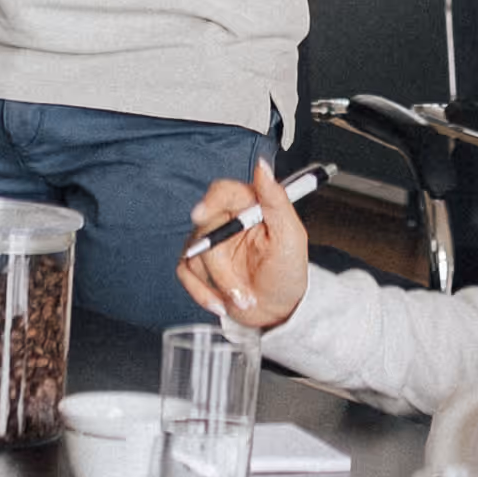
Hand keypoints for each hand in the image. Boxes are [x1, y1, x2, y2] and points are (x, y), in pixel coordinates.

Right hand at [179, 147, 311, 330]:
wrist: (276, 310)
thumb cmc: (286, 273)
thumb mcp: (291, 238)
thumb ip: (277, 200)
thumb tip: (263, 166)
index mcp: (248, 206)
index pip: (222, 192)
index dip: (210, 201)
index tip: (202, 214)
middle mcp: (225, 221)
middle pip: (205, 228)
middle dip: (222, 267)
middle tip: (244, 291)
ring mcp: (208, 242)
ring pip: (195, 253)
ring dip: (221, 283)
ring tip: (245, 298)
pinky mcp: (196, 263)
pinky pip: (185, 272)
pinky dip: (203, 292)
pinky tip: (222, 301)